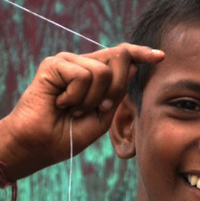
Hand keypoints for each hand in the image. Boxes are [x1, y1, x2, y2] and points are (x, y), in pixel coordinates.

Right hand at [0, 44, 163, 179]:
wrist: (39, 145)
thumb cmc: (68, 134)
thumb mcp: (102, 116)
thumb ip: (117, 92)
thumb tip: (133, 64)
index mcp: (96, 75)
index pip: (122, 57)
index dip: (141, 54)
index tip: (160, 56)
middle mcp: (83, 63)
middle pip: (118, 57)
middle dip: (114, 89)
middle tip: (95, 109)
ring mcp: (68, 62)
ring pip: (101, 72)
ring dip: (90, 100)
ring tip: (71, 109)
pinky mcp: (54, 64)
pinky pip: (82, 76)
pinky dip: (75, 97)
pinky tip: (60, 103)